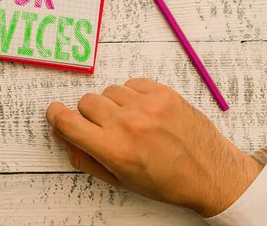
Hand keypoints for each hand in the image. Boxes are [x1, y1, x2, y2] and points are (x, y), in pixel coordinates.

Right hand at [46, 79, 262, 216]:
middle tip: (107, 128)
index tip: (56, 113)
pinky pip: (131, 84)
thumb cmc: (166, 182)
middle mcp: (127, 124)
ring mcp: (147, 106)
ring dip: (113, 105)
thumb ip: (85, 158)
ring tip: (132, 122)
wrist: (210, 173)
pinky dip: (133, 96)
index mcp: (113, 150)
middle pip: (86, 102)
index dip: (55, 115)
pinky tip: (145, 112)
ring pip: (108, 92)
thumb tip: (62, 135)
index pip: (67, 121)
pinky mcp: (163, 93)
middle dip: (90, 115)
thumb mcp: (120, 180)